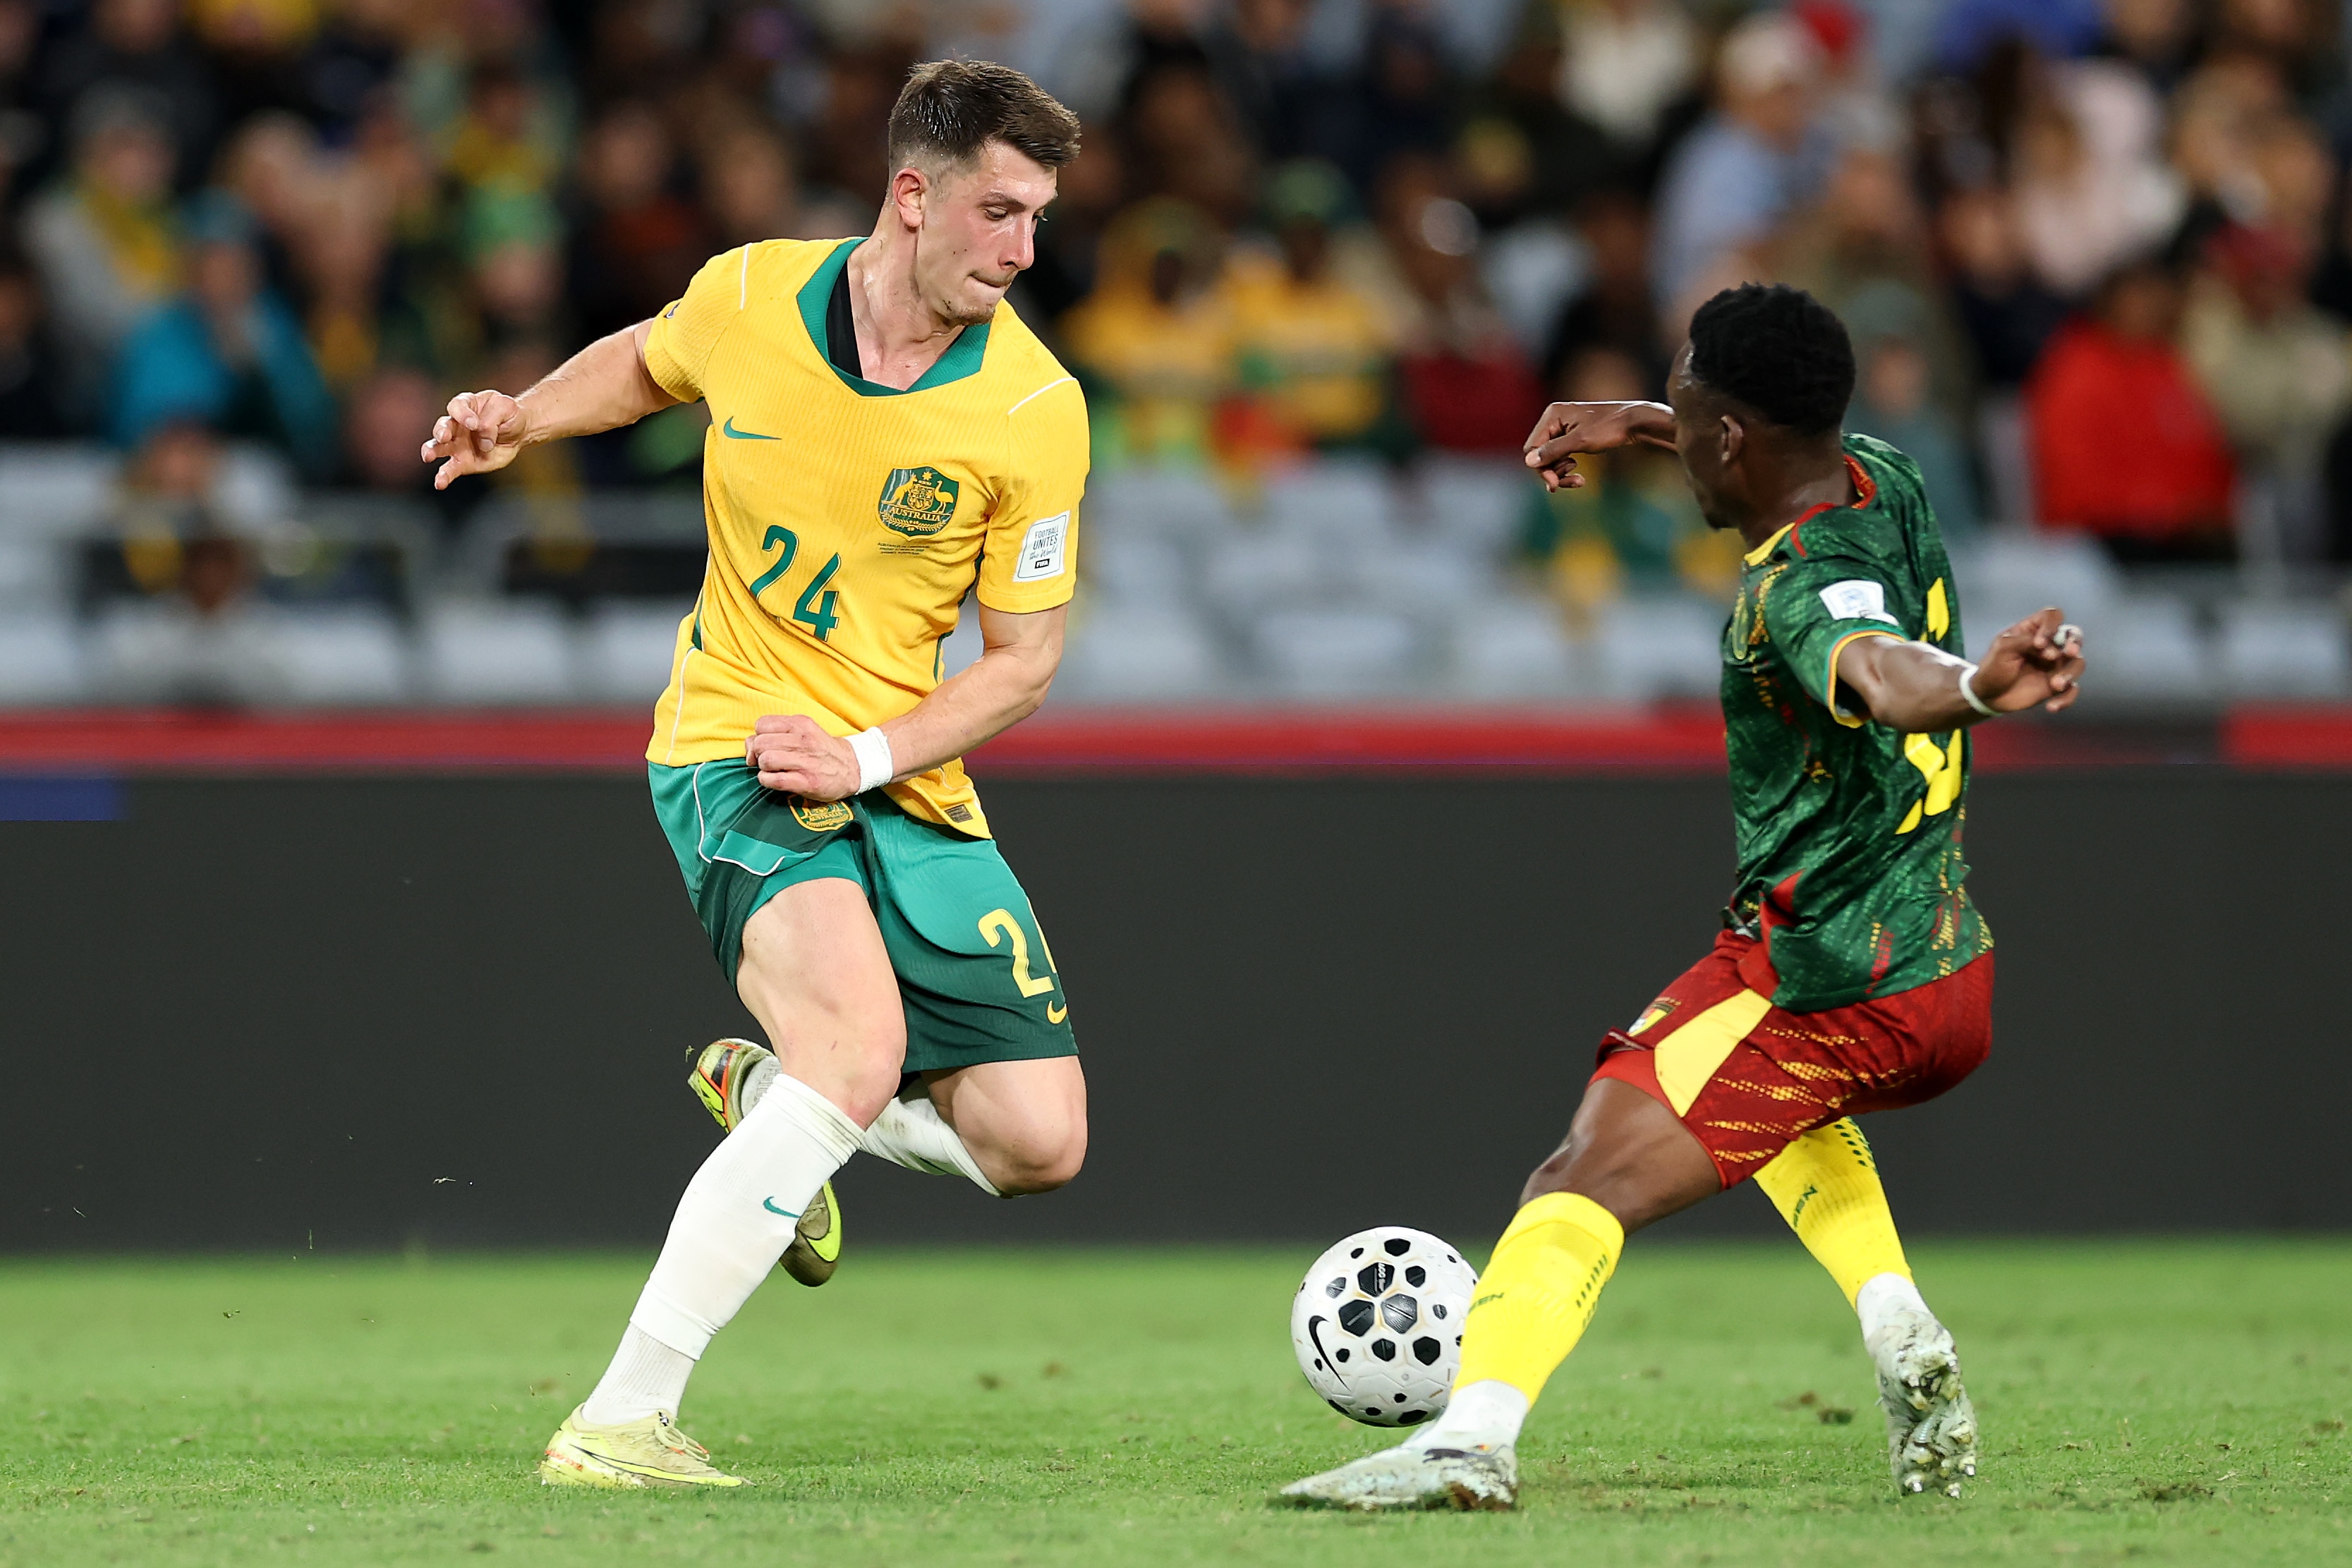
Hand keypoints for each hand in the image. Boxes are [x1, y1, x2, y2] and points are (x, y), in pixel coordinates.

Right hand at [420, 390, 528, 489]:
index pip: (457, 406)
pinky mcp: (464, 462)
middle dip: (441, 431)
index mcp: (466, 405)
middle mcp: (457, 425)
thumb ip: (492, 419)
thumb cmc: (509, 415)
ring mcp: (458, 444)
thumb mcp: (505, 407)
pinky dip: (444, 476)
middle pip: (442, 426)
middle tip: (444, 436)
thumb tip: (483, 440)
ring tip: (428, 456)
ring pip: (439, 447)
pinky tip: (439, 482)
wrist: (518, 432)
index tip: (475, 424)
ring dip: (432, 451)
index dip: (463, 414)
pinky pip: (451, 469)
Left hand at [746, 714, 860, 799]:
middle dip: (757, 755)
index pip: (761, 725)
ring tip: (773, 771)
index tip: (764, 747)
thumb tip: (749, 745)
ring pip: (765, 760)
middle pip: (760, 743)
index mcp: (800, 724)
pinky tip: (774, 781)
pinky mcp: (807, 782)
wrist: (852, 768)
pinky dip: (767, 781)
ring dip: (763, 768)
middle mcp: (803, 740)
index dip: (757, 737)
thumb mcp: (804, 731)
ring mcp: (805, 761)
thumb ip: (777, 733)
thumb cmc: (822, 750)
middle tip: (766, 762)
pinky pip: (773, 780)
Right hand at [1523, 401, 1676, 491]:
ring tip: (1578, 479)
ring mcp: (1564, 427)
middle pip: (1540, 454)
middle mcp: (1555, 419)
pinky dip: (1567, 468)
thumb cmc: (1609, 428)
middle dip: (1552, 472)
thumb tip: (1529, 461)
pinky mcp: (1572, 435)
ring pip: (1551, 457)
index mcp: (1553, 415)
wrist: (1635, 422)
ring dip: (1561, 472)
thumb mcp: (1580, 441)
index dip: (1540, 468)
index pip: (1533, 447)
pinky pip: (1561, 456)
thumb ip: (1553, 451)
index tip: (1554, 484)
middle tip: (1564, 485)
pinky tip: (1578, 474)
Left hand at [1971, 607, 2084, 713]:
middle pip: (2074, 635)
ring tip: (2055, 685)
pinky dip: (2066, 699)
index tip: (2038, 643)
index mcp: (2034, 630)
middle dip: (2074, 642)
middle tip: (2069, 652)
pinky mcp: (2057, 685)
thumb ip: (2023, 641)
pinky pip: (2072, 690)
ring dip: (2070, 673)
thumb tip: (2046, 645)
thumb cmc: (1993, 666)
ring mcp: (2055, 665)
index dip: (2051, 626)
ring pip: (2078, 663)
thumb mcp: (2002, 649)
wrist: (1988, 694)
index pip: (2052, 616)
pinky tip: (2051, 707)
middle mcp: (2050, 645)